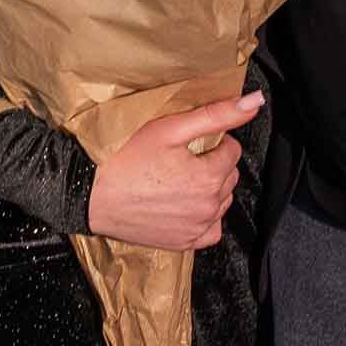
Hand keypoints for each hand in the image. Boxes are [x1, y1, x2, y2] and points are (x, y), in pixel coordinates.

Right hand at [87, 92, 263, 249]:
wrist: (90, 195)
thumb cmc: (125, 159)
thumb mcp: (171, 128)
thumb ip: (216, 115)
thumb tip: (254, 101)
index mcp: (210, 177)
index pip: (232, 150)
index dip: (212, 141)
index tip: (189, 142)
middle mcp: (209, 207)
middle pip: (229, 176)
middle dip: (213, 164)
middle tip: (180, 159)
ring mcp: (197, 228)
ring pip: (222, 202)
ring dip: (210, 189)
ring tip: (179, 180)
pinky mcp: (184, 243)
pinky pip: (211, 230)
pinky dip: (204, 218)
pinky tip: (184, 205)